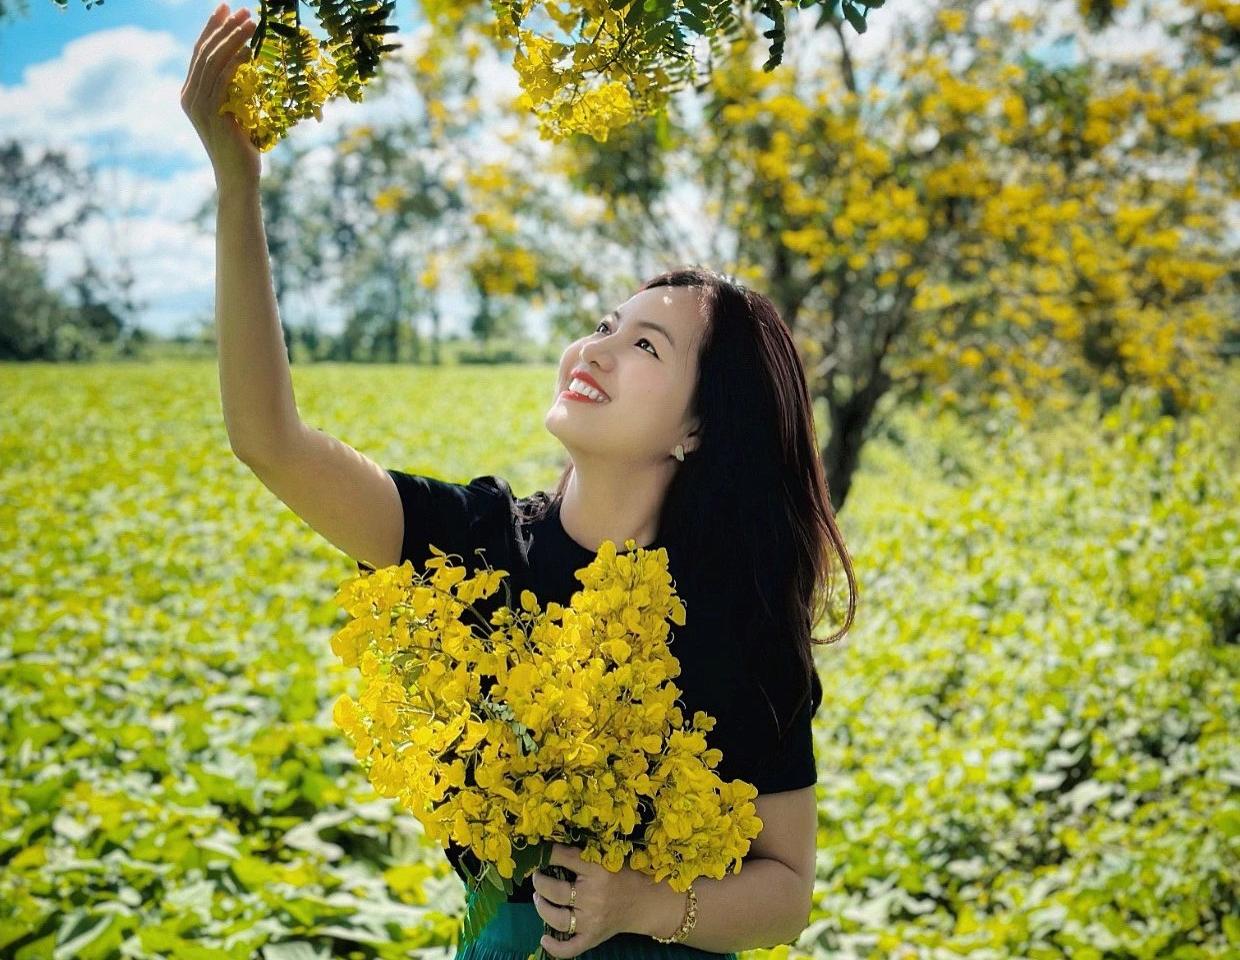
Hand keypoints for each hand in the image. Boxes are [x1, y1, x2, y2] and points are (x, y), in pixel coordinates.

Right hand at [180, 1, 260, 188]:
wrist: (238, 178)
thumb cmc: (242, 149)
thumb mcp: (236, 112)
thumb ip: (233, 90)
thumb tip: (245, 62)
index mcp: (192, 95)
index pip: (201, 53)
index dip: (213, 28)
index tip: (227, 9)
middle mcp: (189, 97)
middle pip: (205, 52)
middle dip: (223, 27)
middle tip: (242, 9)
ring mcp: (198, 105)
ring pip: (213, 61)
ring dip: (233, 39)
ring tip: (251, 23)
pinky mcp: (211, 113)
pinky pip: (222, 79)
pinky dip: (235, 61)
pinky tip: (249, 49)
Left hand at [531, 842, 646, 957]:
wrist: (644, 902)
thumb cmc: (623, 877)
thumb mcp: (603, 860)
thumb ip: (578, 857)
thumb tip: (550, 851)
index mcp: (598, 872)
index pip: (567, 859)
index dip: (549, 855)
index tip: (541, 854)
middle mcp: (593, 898)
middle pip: (556, 892)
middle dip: (540, 883)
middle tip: (537, 877)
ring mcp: (592, 922)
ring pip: (558, 919)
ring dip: (542, 907)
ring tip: (538, 898)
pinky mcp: (593, 938)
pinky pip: (570, 948)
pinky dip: (555, 947)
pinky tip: (544, 938)